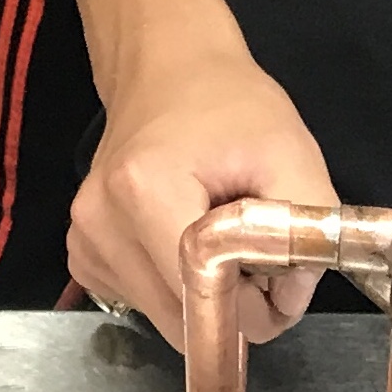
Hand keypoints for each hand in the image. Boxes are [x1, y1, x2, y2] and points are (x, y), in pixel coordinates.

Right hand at [68, 40, 338, 344]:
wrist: (169, 70)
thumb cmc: (230, 106)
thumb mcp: (293, 153)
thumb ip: (309, 232)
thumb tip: (289, 300)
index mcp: (143, 190)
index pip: (202, 297)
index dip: (255, 308)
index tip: (282, 280)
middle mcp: (98, 221)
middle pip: (180, 321)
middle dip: (232, 309)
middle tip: (259, 261)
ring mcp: (82, 239)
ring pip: (163, 319)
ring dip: (203, 300)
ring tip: (220, 240)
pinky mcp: (81, 253)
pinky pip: (142, 303)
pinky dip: (174, 290)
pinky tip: (183, 242)